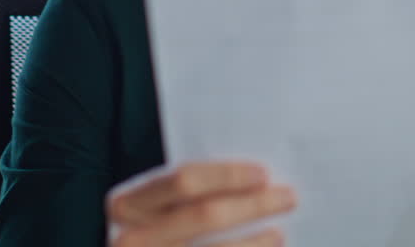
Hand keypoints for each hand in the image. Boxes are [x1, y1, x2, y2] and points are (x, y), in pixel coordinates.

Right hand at [106, 161, 296, 245]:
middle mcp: (133, 238)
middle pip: (206, 215)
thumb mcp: (150, 209)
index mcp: (127, 205)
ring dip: (255, 242)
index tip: (263, 174)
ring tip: (278, 234)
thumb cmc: (148, 235)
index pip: (184, 181)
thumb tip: (253, 179)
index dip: (227, 176)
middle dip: (253, 204)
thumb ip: (185, 194)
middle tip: (287, 197)